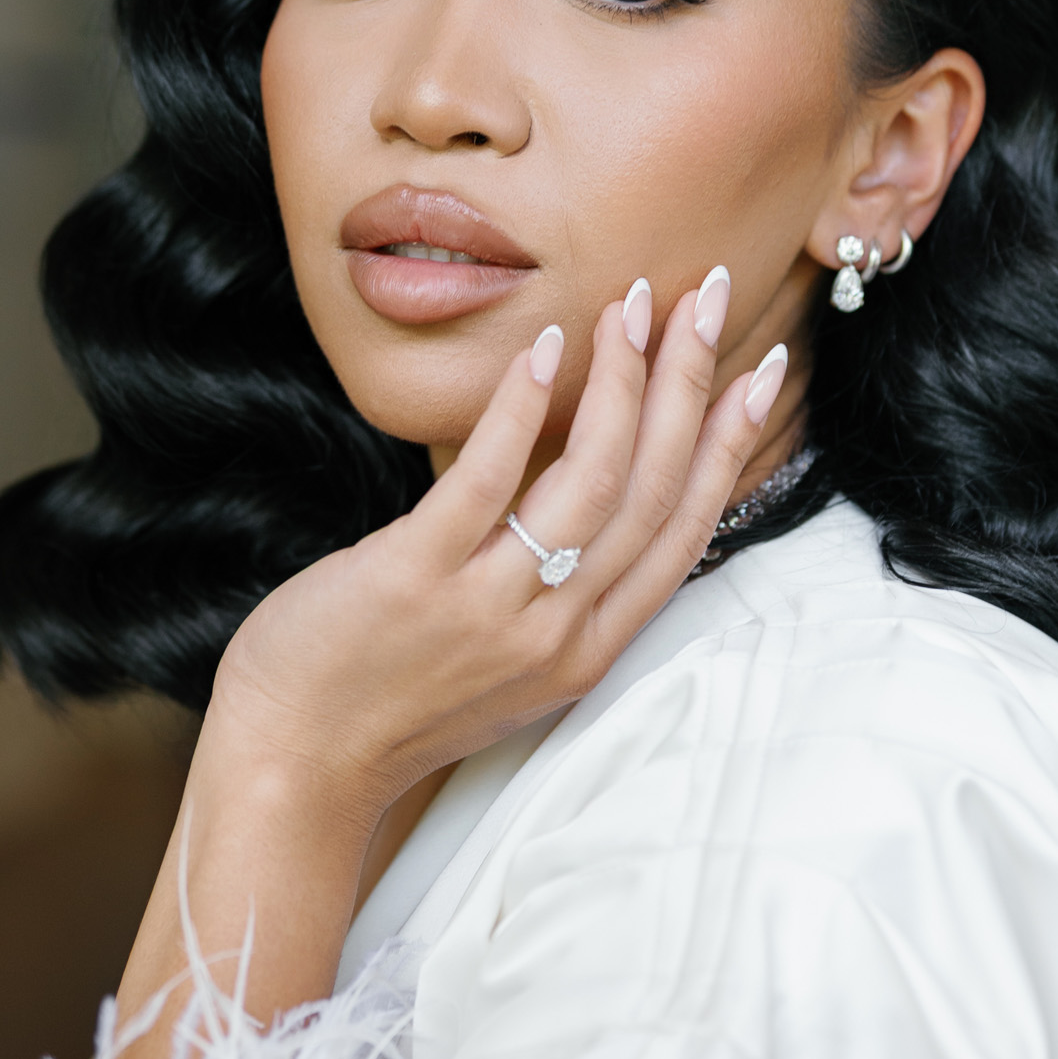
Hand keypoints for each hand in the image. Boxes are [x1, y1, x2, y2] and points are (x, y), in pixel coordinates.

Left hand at [209, 272, 784, 826]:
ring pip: (591, 482)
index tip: (759, 370)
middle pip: (651, 492)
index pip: (683, 531)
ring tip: (632, 305)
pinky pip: (487, 484)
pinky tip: (544, 348)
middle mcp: (554, 632)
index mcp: (587, 650)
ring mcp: (489, 608)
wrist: (298, 762)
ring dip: (622, 382)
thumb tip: (591, 491)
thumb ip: (559, 591)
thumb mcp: (507, 662)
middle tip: (709, 296)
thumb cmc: (392, 701)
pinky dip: (522, 409)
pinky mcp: (417, 579)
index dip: (726, 444)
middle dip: (690, 384)